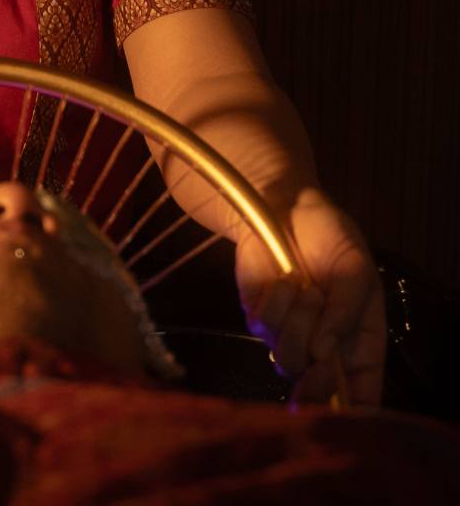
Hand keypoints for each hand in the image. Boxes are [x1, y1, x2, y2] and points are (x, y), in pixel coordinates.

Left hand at [235, 187, 384, 406]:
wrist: (285, 205)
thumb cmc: (330, 237)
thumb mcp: (357, 269)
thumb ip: (347, 312)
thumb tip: (325, 353)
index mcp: (358, 342)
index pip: (360, 395)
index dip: (354, 413)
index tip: (344, 412)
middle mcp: (322, 346)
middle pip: (316, 390)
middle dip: (317, 379)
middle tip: (320, 354)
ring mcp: (288, 332)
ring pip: (288, 359)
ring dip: (300, 323)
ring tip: (307, 289)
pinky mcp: (258, 314)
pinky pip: (264, 326)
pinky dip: (277, 302)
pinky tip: (285, 280)